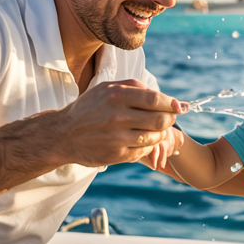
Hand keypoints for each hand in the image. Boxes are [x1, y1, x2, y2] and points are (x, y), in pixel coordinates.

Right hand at [53, 80, 185, 166]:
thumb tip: (169, 99)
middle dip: (170, 119)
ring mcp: (117, 138)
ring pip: (155, 137)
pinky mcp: (117, 155)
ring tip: (154, 129)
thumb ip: (137, 88)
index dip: (172, 104)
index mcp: (116, 95)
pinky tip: (140, 139)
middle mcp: (117, 116)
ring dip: (160, 133)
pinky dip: (148, 145)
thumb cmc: (90, 108)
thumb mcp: (108, 88)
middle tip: (168, 118)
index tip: (179, 107)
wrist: (64, 134)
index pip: (156, 99)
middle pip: (161, 120)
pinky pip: (144, 151)